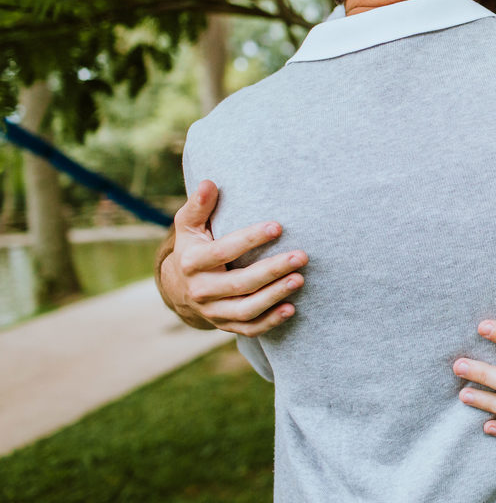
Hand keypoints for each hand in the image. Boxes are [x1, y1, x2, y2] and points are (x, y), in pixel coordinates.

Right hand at [157, 180, 307, 335]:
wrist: (178, 287)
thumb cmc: (192, 246)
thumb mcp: (188, 226)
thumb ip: (199, 206)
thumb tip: (209, 183)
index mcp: (192, 262)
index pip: (223, 251)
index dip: (250, 239)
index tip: (278, 227)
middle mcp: (201, 290)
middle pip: (240, 283)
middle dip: (272, 270)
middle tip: (301, 256)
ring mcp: (212, 311)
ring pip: (246, 309)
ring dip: (275, 296)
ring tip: (300, 279)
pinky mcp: (224, 324)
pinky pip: (248, 328)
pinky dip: (270, 322)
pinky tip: (292, 309)